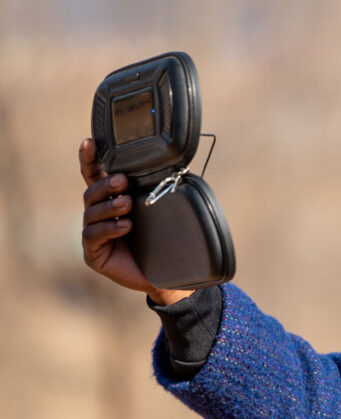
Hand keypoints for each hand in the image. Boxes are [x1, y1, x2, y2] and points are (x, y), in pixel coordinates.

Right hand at [79, 138, 191, 304]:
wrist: (166, 276)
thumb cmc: (162, 240)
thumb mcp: (161, 211)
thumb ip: (158, 190)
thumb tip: (174, 165)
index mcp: (111, 200)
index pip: (95, 176)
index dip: (89, 159)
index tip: (88, 142)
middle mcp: (98, 214)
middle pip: (91, 191)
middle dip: (106, 185)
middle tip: (122, 182)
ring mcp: (93, 234)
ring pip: (91, 212)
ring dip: (109, 205)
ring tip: (127, 204)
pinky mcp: (93, 253)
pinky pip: (93, 235)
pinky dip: (109, 228)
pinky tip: (124, 226)